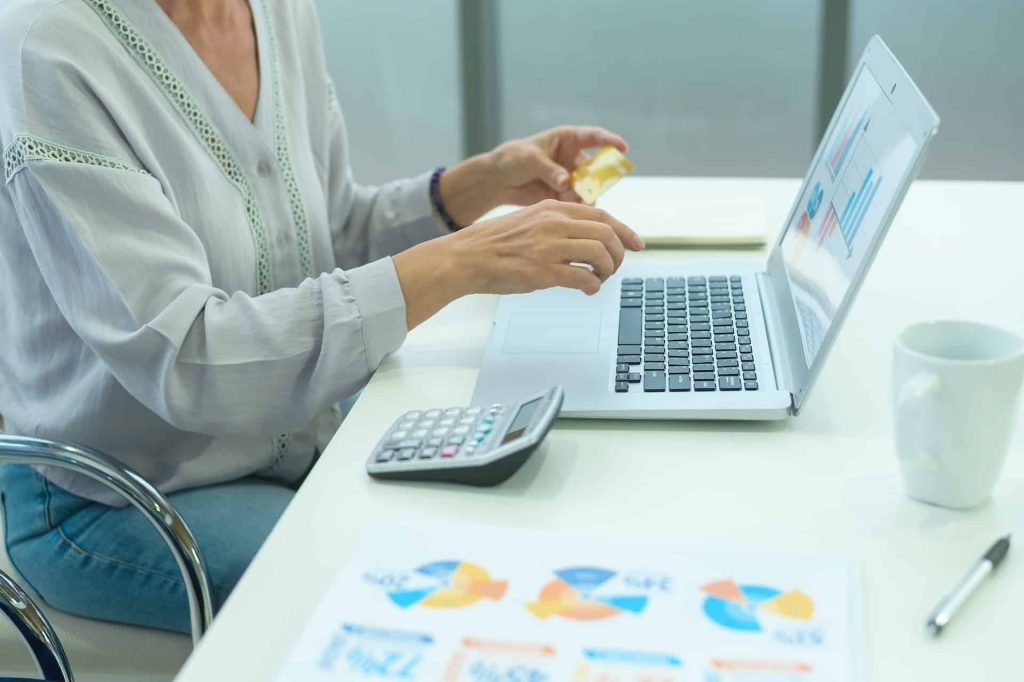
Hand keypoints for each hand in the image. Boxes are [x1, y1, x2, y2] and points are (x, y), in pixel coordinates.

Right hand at [392, 200, 642, 327]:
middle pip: (607, 234)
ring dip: (607, 270)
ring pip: (600, 254)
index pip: (601, 215)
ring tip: (599, 279)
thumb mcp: (529, 221)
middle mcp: (554, 223)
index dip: (624, 231)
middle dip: (618, 254)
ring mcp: (549, 246)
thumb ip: (557, 226)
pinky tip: (588, 290)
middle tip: (614, 268)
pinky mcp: (543, 270)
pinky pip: (584, 277)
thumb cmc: (494, 245)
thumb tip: (584, 241)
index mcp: (552, 209)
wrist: (465, 257)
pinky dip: (593, 286)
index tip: (636, 244)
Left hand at [438, 126, 628, 225]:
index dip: (610, 141)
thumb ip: (549, 170)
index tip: (623, 148)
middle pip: (596, 167)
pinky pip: (579, 202)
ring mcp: (571, 177)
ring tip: (572, 201)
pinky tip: (570, 211)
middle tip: (591, 189)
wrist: (498, 180)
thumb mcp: (529, 159)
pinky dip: (577, 207)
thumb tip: (566, 182)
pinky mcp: (565, 195)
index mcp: (567, 139)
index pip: (594, 137)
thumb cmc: (512, 159)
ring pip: (589, 188)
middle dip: (597, 179)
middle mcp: (573, 158)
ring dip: (585, 196)